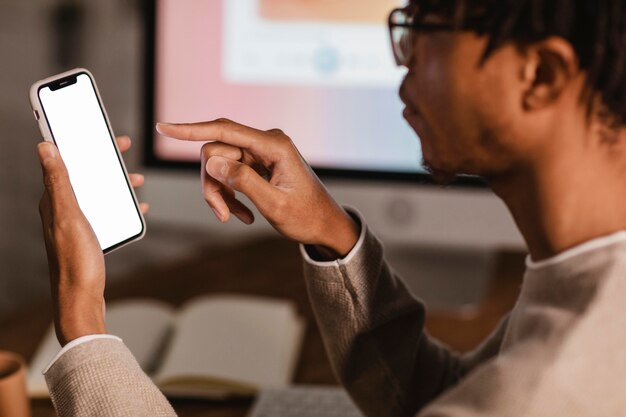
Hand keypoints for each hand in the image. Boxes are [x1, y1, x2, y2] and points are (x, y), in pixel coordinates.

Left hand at [37, 136, 147, 345]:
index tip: (100, 132)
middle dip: (103, 160)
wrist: (80, 299)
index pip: (65, 162)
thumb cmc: (74, 260)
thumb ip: (58, 182)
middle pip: (84, 175)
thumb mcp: (69, 216)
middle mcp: (62, 210)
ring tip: (135, 179)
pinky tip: (137, 208)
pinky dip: (122, 205)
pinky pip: (106, 212)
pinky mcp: (88, 236)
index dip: (81, 144)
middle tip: (122, 147)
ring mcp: (75, 224)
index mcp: (54, 201)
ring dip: (115, 183)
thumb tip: (45, 147)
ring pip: (97, 193)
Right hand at [157, 120, 358, 256]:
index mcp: (274, 145)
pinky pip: (229, 173)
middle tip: (221, 214)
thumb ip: (243, 181)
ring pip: (219, 165)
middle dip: (212, 183)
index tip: (163, 127)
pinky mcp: (257, 163)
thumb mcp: (274, 204)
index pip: (224, 131)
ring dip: (220, 193)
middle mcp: (266, 142)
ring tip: (234, 217)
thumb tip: (210, 161)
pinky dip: (230, 195)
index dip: (190, 129)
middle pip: (216, 151)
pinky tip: (243, 215)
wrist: (324, 225)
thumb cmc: (306, 216)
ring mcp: (261, 152)